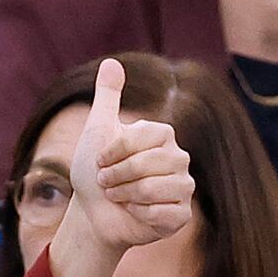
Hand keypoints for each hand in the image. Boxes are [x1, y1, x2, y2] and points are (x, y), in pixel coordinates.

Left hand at [43, 55, 199, 276]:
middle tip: (106, 182)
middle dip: (115, 177)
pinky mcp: (181, 215)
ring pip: (151, 189)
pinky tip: (135, 214)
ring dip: (124, 196)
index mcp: (163, 135)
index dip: (111, 153)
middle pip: (144, 165)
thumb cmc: (96, 171)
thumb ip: (107, 96)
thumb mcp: (98, 129)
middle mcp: (179, 158)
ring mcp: (183, 187)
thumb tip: (112, 61)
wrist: (94, 213)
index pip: (137, 139)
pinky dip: (138, 215)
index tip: (100, 160)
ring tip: (119, 197)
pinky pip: (160, 213)